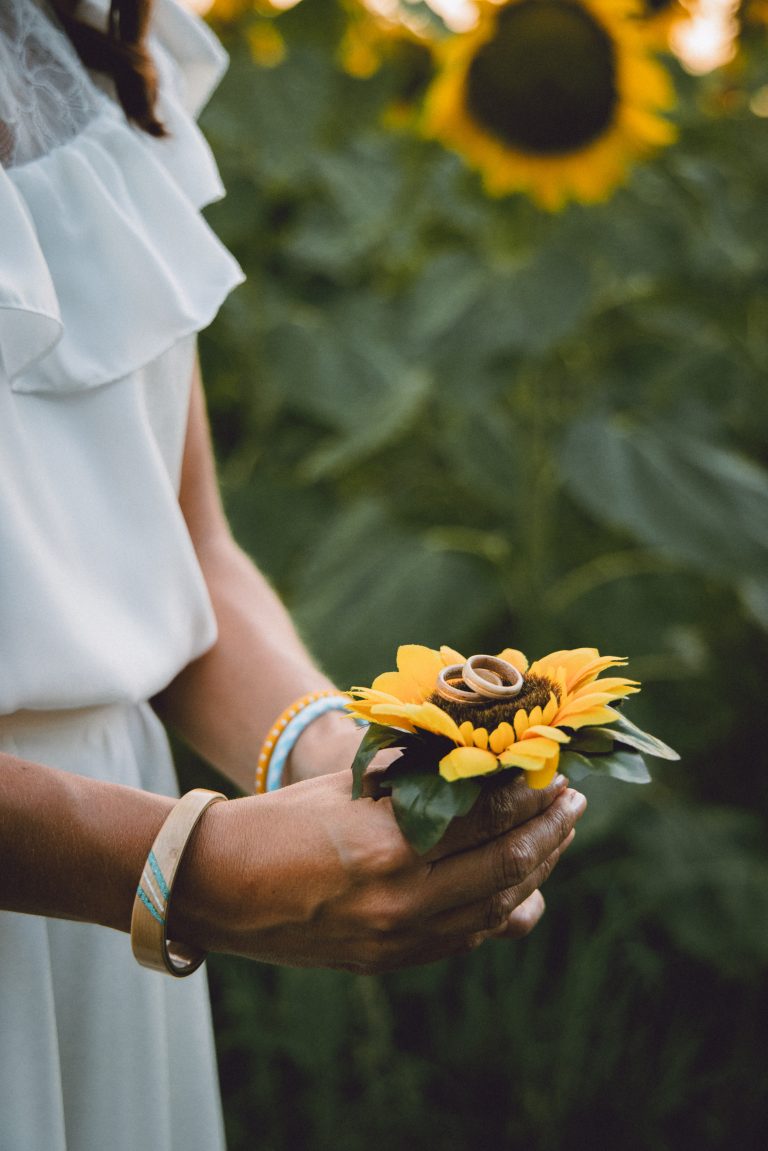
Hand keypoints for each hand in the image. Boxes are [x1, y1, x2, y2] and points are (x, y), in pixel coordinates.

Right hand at [171, 770, 584, 973]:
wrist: (216, 888)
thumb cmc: (278, 819)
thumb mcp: (348, 787)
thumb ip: (414, 781)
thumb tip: (479, 763)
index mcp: (387, 844)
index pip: (483, 815)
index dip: (526, 791)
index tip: (551, 768)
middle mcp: (400, 899)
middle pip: (504, 864)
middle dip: (548, 829)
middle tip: (572, 800)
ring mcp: (396, 939)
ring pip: (494, 906)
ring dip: (535, 869)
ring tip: (556, 836)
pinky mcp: (389, 961)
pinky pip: (466, 937)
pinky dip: (501, 910)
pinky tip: (523, 888)